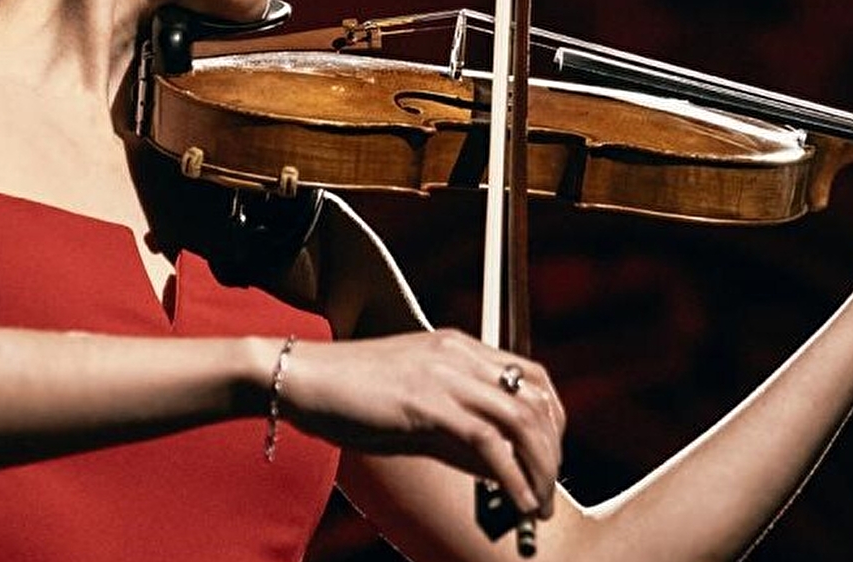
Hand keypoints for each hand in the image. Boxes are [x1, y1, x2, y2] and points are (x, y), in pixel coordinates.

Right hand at [279, 329, 564, 517]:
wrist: (300, 378)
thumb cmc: (348, 396)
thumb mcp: (413, 411)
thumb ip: (456, 433)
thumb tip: (498, 469)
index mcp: (459, 348)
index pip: (532, 377)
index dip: (553, 420)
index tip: (551, 456)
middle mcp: (460, 354)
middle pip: (536, 399)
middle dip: (552, 450)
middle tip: (550, 490)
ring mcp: (446, 374)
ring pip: (521, 420)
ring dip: (540, 467)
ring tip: (539, 505)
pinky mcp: (428, 401)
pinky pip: (488, 441)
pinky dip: (512, 476)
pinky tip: (517, 500)